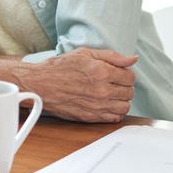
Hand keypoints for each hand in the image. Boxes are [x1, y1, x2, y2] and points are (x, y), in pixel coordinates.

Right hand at [20, 48, 136, 122]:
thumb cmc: (60, 68)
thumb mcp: (85, 54)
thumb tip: (133, 59)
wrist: (40, 85)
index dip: (125, 73)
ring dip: (121, 99)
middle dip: (123, 86)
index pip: (130, 77)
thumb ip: (112, 56)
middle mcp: (102, 91)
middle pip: (129, 92)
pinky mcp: (91, 117)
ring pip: (125, 106)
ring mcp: (97, 106)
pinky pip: (114, 118)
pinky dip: (114, 111)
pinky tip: (106, 103)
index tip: (117, 73)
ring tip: (110, 93)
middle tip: (112, 82)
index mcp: (102, 72)